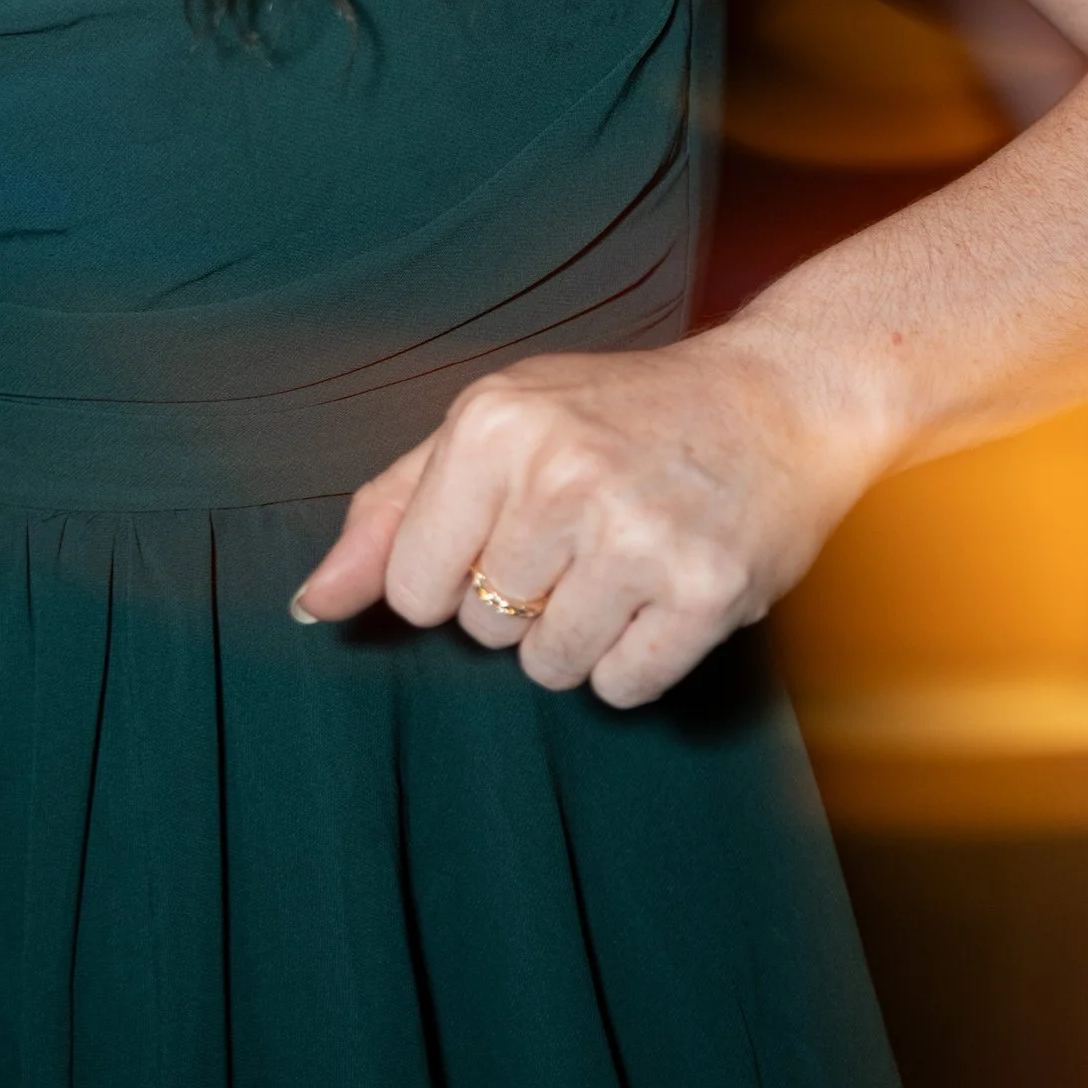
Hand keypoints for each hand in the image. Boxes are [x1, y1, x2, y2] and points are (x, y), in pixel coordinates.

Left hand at [290, 331, 887, 707]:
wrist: (778, 400)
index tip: (508, 526)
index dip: (453, 573)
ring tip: (623, 557)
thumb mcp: (495, 425)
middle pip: (478, 628)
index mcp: (492, 424)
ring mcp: (637, 536)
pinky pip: (620, 688)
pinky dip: (636, 657)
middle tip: (585, 528)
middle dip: (521, 596)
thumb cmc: (618, 414)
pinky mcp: (705, 592)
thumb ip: (391, 511)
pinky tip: (664, 590)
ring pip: (546, 666)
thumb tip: (309, 606)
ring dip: (578, 632)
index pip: (410, 584)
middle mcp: (560, 475)